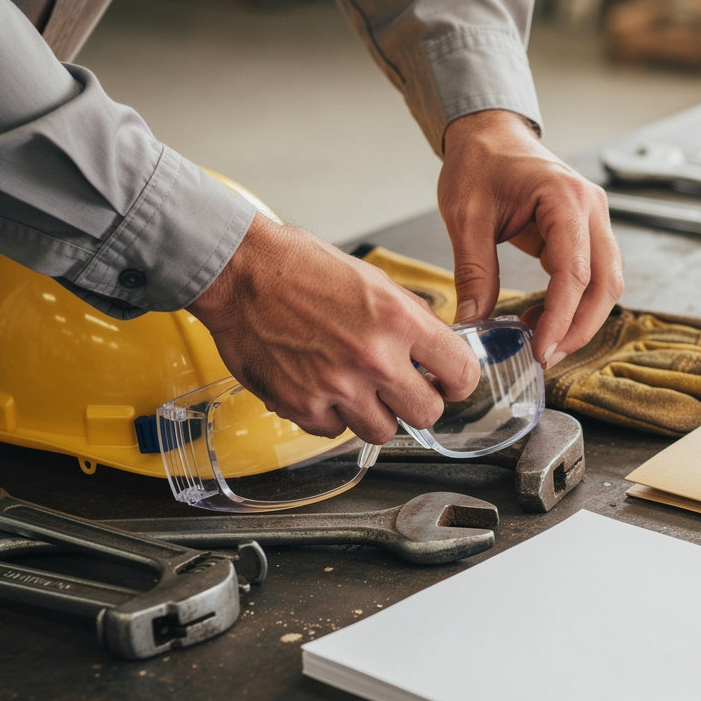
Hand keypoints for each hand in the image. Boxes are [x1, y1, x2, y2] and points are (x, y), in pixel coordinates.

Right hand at [187, 213, 479, 444]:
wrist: (239, 272)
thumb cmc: (300, 268)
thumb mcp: (373, 281)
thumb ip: (410, 321)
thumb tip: (436, 353)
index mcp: (399, 320)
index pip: (461, 373)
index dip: (458, 382)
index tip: (448, 383)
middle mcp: (373, 357)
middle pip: (427, 414)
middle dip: (418, 403)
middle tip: (402, 389)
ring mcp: (336, 386)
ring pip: (382, 432)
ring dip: (374, 414)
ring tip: (355, 385)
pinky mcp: (302, 406)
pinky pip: (335, 431)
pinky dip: (331, 415)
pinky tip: (320, 386)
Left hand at [438, 110, 623, 367]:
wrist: (488, 135)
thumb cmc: (478, 163)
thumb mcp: (465, 216)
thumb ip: (472, 270)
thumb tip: (473, 322)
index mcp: (565, 197)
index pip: (575, 271)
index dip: (560, 317)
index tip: (541, 350)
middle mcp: (591, 208)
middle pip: (606, 283)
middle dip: (580, 327)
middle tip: (547, 357)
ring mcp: (593, 220)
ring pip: (607, 284)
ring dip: (581, 320)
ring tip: (543, 344)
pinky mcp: (585, 233)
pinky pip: (591, 277)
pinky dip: (573, 305)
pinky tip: (540, 320)